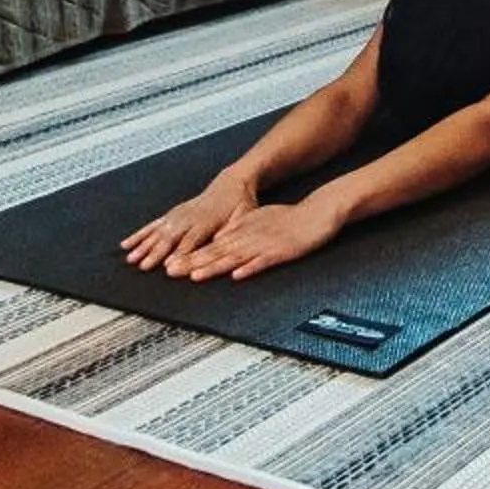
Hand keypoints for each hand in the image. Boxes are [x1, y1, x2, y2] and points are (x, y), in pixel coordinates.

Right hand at [122, 172, 256, 273]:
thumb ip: (232, 229)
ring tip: (131, 258)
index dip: (180, 254)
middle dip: (156, 253)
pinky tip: (128, 243)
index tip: (169, 266)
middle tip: (144, 266)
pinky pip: (154, 224)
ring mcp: (179, 214)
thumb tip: (222, 242)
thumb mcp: (245, 216)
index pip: (191, 241)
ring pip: (158, 231)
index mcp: (208, 221)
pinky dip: (140, 234)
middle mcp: (190, 217)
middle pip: (170, 237)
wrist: (233, 183)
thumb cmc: (240, 203)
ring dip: (143, 245)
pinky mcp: (173, 213)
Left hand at [174, 197, 347, 281]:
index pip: (211, 246)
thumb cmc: (290, 218)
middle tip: (172, 272)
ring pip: (235, 258)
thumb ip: (238, 229)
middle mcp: (249, 237)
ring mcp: (264, 244)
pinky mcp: (281, 251)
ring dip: (214, 267)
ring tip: (195, 276)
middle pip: (217, 252)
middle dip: (193, 263)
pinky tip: (238, 275)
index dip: (190, 256)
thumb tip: (218, 239)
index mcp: (242, 231)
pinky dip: (250, 268)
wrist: (318, 212)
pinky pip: (263, 261)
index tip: (171, 265)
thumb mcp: (258, 220)